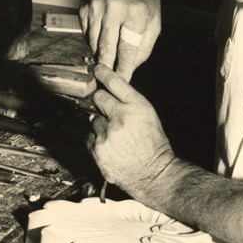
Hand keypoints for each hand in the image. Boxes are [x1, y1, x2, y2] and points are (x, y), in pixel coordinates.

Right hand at [79, 0, 160, 81]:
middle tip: (109, 79)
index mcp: (136, 12)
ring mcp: (96, 7)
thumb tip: (131, 66)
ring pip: (93, 42)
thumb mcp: (154, 18)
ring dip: (99, 55)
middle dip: (108, 67)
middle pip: (106, 48)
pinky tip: (101, 40)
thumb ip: (144, 45)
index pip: (127, 48)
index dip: (124, 67)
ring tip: (105, 62)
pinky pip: (86, 33)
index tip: (122, 79)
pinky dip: (93, 41)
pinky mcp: (84, 7)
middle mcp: (113, 8)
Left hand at [86, 65, 175, 198]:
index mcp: (136, 107)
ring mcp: (106, 134)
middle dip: (101, 102)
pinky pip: (89, 137)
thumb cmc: (153, 144)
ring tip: (116, 136)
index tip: (97, 69)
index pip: (115, 82)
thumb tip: (109, 89)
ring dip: (100, 124)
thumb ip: (129, 101)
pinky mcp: (97, 149)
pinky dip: (96, 139)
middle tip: (110, 112)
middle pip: (98, 98)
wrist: (153, 173)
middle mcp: (120, 118)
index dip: (104, 73)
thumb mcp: (147, 115)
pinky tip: (110, 146)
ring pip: (92, 119)